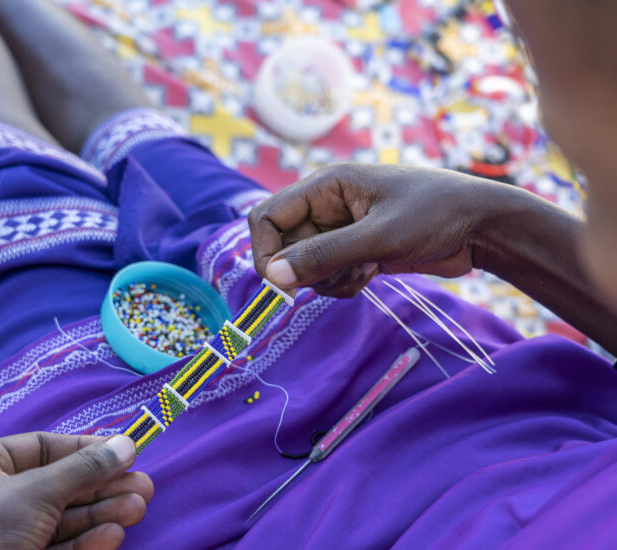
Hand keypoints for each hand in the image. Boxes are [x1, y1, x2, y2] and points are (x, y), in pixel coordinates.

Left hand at [0, 432, 152, 549]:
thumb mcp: (38, 491)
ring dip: (104, 513)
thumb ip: (86, 468)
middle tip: (143, 485)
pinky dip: (88, 541)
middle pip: (62, 484)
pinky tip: (113, 535)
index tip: (122, 451)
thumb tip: (127, 444)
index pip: (43, 447)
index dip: (85, 448)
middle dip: (104, 486)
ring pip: (66, 518)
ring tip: (139, 507)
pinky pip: (60, 547)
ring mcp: (8, 534)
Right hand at [248, 163, 501, 296]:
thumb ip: (323, 256)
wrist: (483, 227)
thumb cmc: (434, 215)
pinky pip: (330, 274)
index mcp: (326, 186)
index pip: (268, 217)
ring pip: (307, 265)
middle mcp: (328, 206)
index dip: (264, 251)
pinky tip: (372, 274)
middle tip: (335, 277)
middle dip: (303, 269)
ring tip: (361, 272)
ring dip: (326, 279)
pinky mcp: (359, 251)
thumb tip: (272, 277)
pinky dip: (343, 283)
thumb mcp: (378, 236)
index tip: (279, 283)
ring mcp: (343, 230)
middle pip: (285, 245)